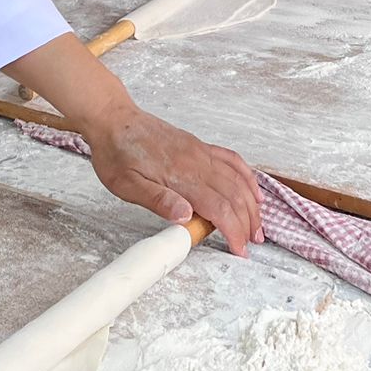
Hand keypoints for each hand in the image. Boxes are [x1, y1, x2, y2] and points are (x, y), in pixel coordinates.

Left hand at [79, 99, 262, 254]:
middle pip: (234, 195)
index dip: (233, 231)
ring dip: (252, 203)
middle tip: (252, 243)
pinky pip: (232, 160)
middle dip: (248, 222)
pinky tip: (253, 189)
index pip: (219, 208)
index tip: (240, 250)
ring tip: (257, 224)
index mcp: (181, 176)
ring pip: (238, 179)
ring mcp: (201, 153)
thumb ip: (158, 200)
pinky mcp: (199, 146)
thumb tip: (185, 216)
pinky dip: (248, 177)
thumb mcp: (126, 184)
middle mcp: (197, 163)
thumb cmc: (117, 153)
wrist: (114, 120)